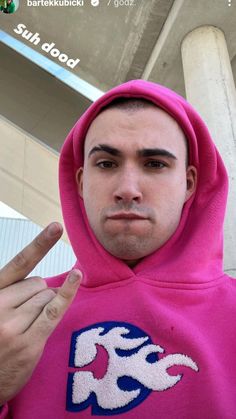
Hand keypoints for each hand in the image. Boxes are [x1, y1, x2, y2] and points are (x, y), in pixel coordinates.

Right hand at [0, 222, 81, 404]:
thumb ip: (12, 294)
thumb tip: (47, 283)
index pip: (19, 264)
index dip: (40, 244)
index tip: (56, 226)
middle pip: (39, 283)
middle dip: (39, 295)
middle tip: (24, 317)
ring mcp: (13, 326)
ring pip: (47, 297)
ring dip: (45, 307)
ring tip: (27, 327)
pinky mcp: (29, 343)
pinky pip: (54, 311)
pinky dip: (67, 294)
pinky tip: (76, 278)